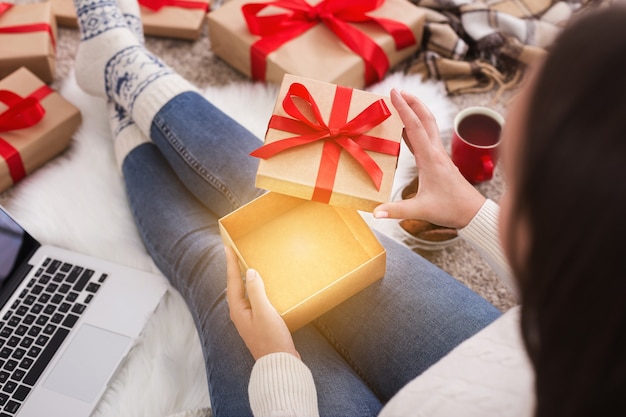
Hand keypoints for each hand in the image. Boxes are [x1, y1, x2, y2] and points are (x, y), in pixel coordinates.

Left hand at [225, 246, 299, 360]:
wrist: (279, 363)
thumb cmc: (271, 339)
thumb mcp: (264, 312)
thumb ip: (256, 291)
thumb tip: (250, 272)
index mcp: (238, 310)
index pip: (233, 281)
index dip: (231, 263)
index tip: (227, 247)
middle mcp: (240, 314)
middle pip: (235, 287)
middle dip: (235, 270)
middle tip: (235, 254)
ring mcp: (249, 320)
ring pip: (244, 294)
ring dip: (245, 280)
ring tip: (248, 267)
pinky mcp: (259, 325)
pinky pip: (253, 301)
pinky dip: (255, 291)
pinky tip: (264, 290)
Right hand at [374, 89, 485, 228]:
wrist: (472, 212)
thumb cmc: (450, 209)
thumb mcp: (421, 210)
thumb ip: (396, 211)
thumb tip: (375, 213)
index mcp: (430, 159)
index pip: (414, 127)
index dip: (403, 108)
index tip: (393, 93)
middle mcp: (436, 152)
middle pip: (425, 118)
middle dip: (412, 102)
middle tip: (397, 90)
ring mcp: (439, 155)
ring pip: (428, 125)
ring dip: (416, 111)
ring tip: (402, 102)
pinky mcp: (440, 160)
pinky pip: (427, 137)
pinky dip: (416, 127)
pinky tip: (407, 129)